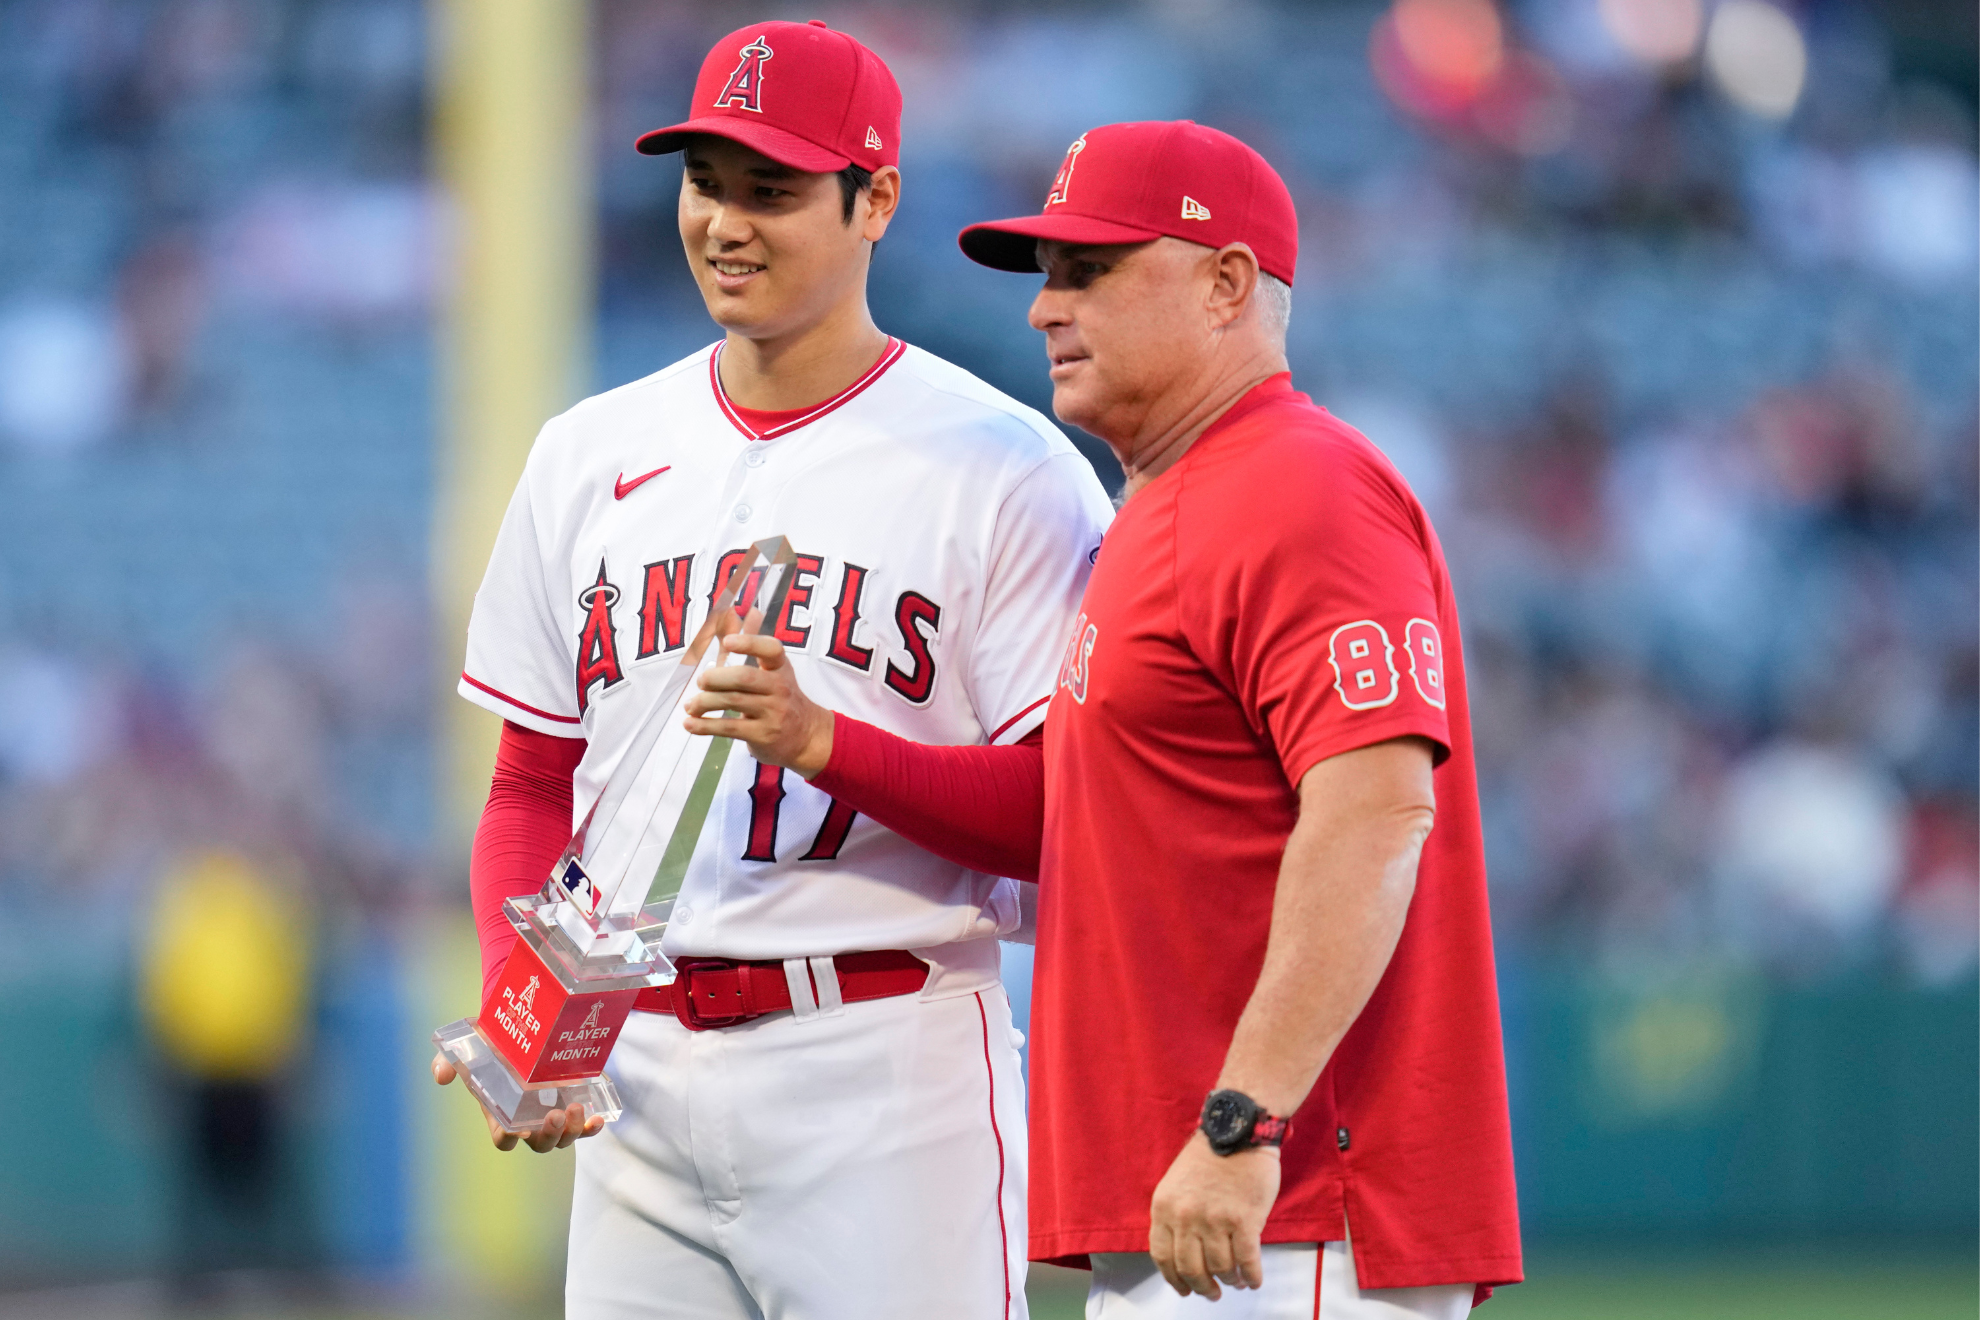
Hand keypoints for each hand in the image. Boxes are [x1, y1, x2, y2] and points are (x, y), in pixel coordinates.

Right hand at [431, 1051, 603, 1152]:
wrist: (524, 1025)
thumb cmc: (492, 1042)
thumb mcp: (468, 1047)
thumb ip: (447, 1061)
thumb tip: (441, 1076)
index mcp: (502, 1113)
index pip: (505, 1140)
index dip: (510, 1139)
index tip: (516, 1127)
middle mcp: (529, 1119)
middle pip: (540, 1144)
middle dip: (548, 1136)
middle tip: (553, 1115)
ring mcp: (552, 1113)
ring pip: (563, 1139)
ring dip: (570, 1132)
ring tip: (575, 1110)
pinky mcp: (573, 1102)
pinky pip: (584, 1126)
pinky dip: (591, 1128)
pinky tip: (598, 1119)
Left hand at [682, 631, 834, 778]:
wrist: (807, 737)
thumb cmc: (782, 700)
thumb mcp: (775, 675)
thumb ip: (751, 654)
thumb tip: (726, 624)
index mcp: (780, 668)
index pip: (771, 649)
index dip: (749, 643)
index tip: (727, 642)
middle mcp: (780, 688)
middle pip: (744, 677)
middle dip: (715, 678)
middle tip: (701, 681)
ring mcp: (773, 713)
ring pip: (732, 701)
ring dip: (704, 702)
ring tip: (691, 705)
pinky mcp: (763, 735)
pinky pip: (728, 728)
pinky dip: (704, 726)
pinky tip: (690, 724)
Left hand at [1148, 1131, 1280, 1298]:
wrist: (1238, 1131)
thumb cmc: (1210, 1155)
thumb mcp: (1176, 1183)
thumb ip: (1175, 1215)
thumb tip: (1183, 1251)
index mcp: (1164, 1207)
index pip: (1162, 1256)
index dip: (1173, 1278)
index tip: (1183, 1288)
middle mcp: (1186, 1217)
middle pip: (1190, 1268)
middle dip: (1201, 1286)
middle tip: (1211, 1292)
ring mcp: (1214, 1220)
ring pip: (1220, 1268)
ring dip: (1229, 1280)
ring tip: (1235, 1281)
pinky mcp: (1244, 1221)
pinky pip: (1246, 1261)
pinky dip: (1251, 1276)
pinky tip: (1253, 1280)